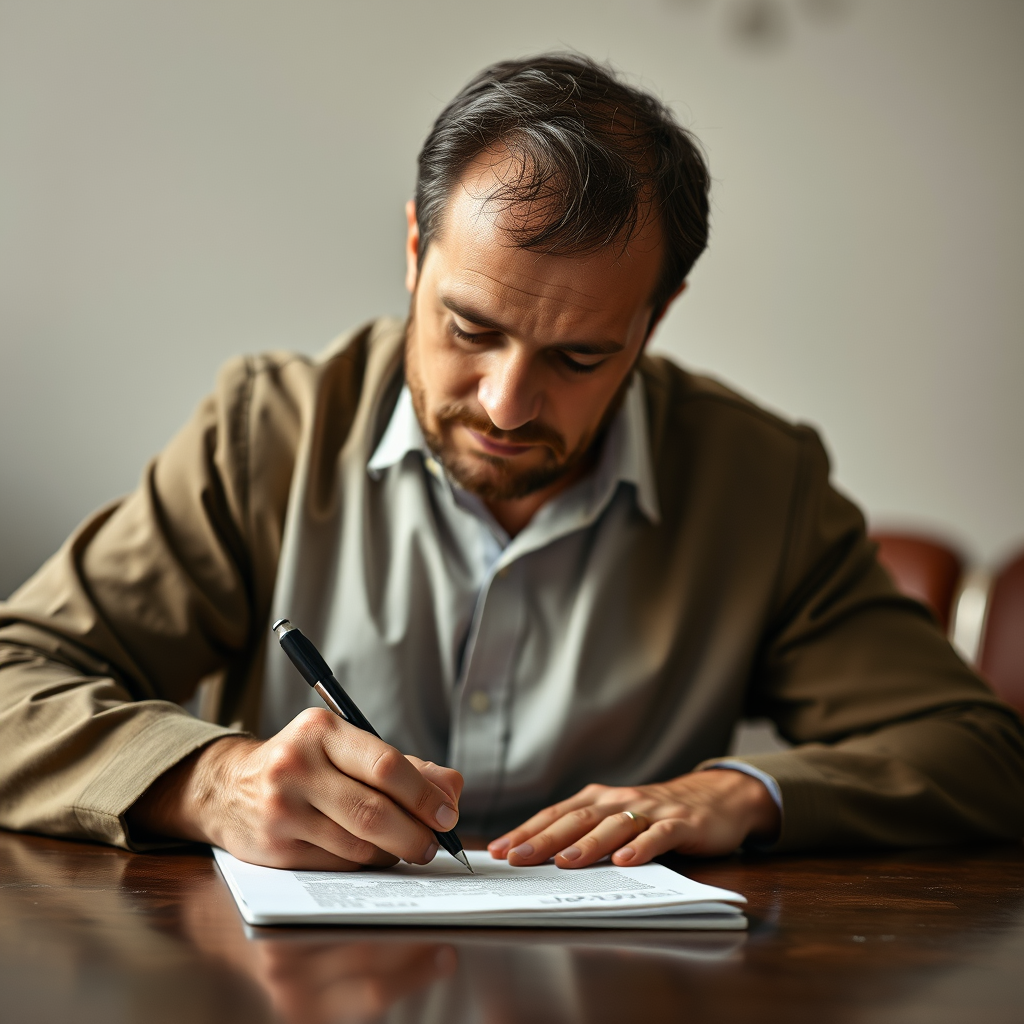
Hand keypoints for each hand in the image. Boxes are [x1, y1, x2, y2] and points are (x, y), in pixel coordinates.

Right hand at [129, 707, 463, 869]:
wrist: (227, 788)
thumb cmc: (306, 765)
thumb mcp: (346, 748)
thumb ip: (405, 766)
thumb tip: (453, 790)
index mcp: (321, 731)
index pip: (385, 764)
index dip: (424, 795)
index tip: (448, 815)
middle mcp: (296, 767)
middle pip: (374, 812)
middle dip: (415, 834)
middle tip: (434, 844)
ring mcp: (282, 810)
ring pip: (358, 845)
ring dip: (392, 853)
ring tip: (404, 848)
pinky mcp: (274, 849)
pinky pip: (337, 866)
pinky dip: (364, 866)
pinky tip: (370, 856)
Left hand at [487, 770, 779, 867]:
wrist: (715, 798)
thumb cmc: (655, 814)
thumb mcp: (616, 819)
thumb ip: (585, 833)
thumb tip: (539, 857)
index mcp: (598, 800)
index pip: (555, 815)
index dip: (526, 831)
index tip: (499, 850)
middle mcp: (619, 801)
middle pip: (577, 820)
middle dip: (544, 839)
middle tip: (517, 858)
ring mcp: (651, 810)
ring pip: (614, 826)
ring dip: (588, 844)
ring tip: (565, 862)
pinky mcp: (681, 823)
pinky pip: (658, 835)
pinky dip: (641, 847)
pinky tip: (625, 861)